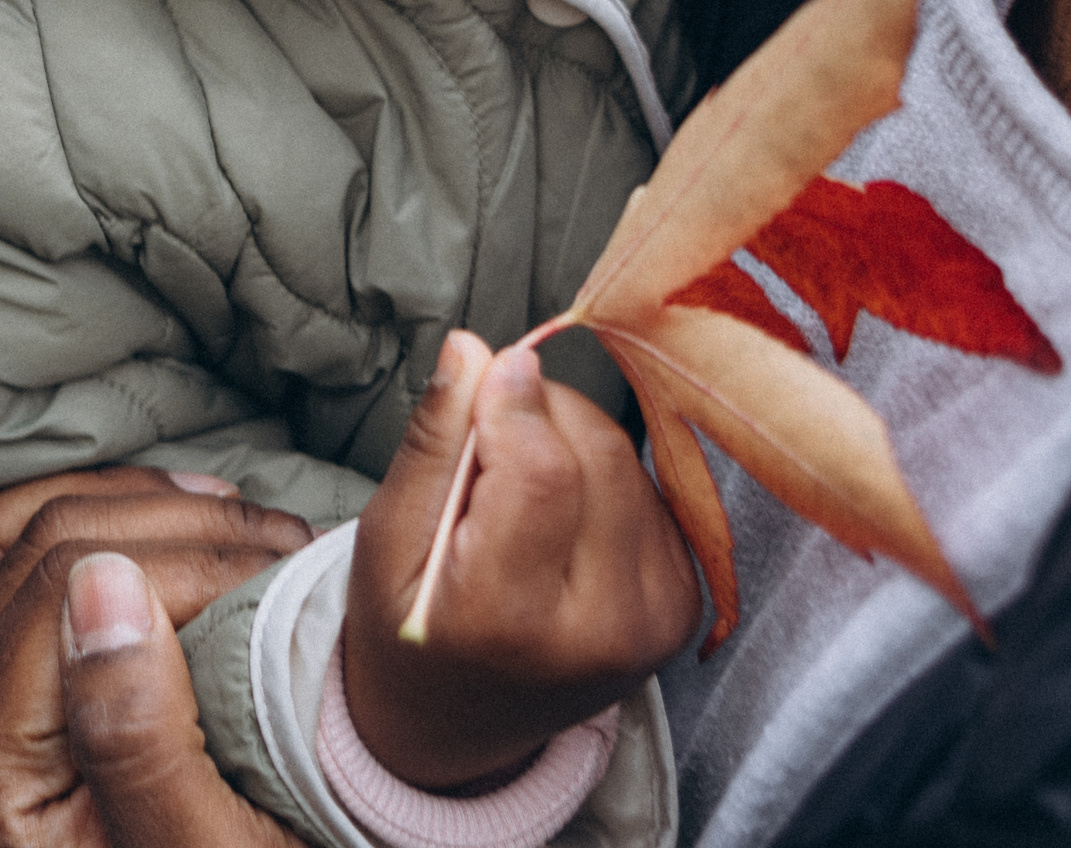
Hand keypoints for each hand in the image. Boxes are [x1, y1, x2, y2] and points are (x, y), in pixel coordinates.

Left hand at [0, 478, 310, 847]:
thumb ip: (141, 736)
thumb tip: (105, 583)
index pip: (64, 592)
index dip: (187, 562)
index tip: (286, 570)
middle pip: (41, 545)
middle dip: (177, 522)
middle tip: (282, 541)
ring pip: (21, 524)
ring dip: (138, 505)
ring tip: (237, 523)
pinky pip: (11, 547)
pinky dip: (96, 518)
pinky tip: (174, 525)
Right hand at [343, 330, 701, 791]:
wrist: (461, 721)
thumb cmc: (409, 625)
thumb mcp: (387, 537)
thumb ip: (433, 440)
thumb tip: (473, 349)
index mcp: (510, 617)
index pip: (542, 470)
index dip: (511, 401)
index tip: (478, 377)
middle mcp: (602, 627)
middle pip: (594, 451)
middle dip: (537, 411)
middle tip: (484, 443)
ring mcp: (654, 620)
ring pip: (626, 458)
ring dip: (570, 438)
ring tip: (517, 484)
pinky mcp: (683, 605)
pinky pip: (649, 486)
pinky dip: (600, 473)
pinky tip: (560, 511)